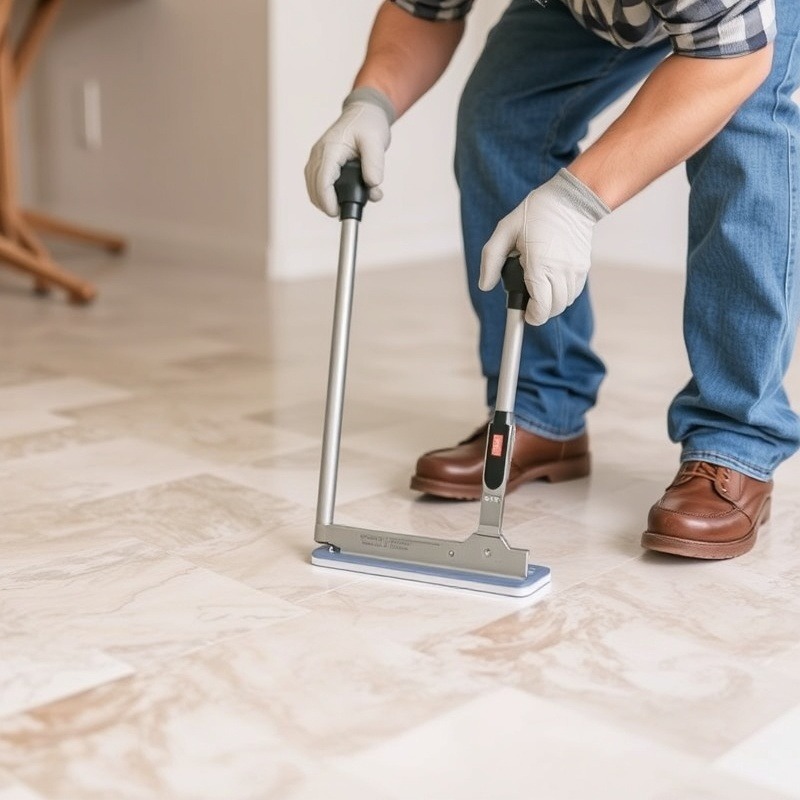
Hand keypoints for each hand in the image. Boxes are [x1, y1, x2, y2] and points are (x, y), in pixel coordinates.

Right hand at [305, 87, 394, 216]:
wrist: (364, 113)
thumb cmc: (369, 124)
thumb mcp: (376, 141)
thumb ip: (374, 163)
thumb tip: (372, 184)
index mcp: (330, 148)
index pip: (322, 181)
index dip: (327, 201)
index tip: (337, 213)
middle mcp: (319, 154)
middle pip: (314, 188)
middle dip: (327, 205)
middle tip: (347, 211)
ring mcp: (317, 159)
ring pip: (314, 189)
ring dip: (328, 201)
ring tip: (352, 201)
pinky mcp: (321, 164)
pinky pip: (319, 184)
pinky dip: (329, 195)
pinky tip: (349, 195)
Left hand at [479, 169, 609, 324]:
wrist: (569, 200)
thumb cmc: (534, 214)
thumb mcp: (504, 231)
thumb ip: (491, 260)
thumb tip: (484, 286)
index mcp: (540, 264)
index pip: (541, 307)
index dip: (532, 317)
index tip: (525, 315)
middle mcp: (561, 270)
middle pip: (554, 309)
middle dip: (540, 312)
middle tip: (529, 304)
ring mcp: (575, 269)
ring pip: (565, 302)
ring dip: (552, 303)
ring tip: (539, 289)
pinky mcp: (584, 267)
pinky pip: (574, 292)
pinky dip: (563, 294)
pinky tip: (551, 282)